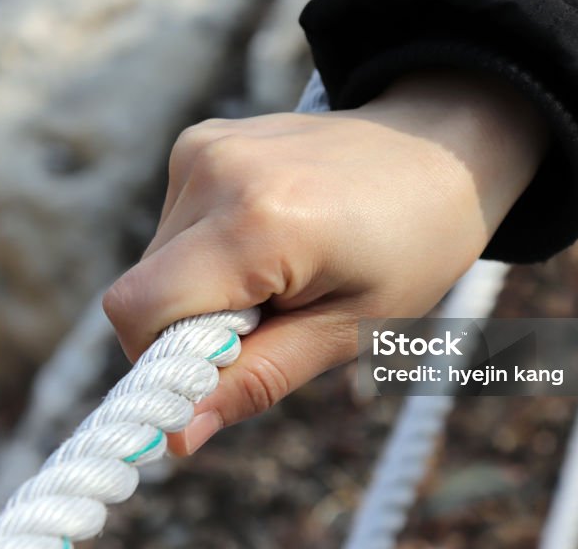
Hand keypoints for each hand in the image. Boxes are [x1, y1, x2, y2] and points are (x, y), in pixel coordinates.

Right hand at [103, 71, 546, 454]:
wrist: (438, 151)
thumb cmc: (411, 248)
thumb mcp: (348, 331)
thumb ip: (256, 381)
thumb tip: (176, 437)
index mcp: (257, 221)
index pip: (139, 310)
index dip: (162, 362)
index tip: (218, 375)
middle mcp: (215, 171)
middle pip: (144, 289)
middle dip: (192, 328)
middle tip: (272, 320)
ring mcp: (203, 147)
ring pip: (155, 260)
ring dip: (201, 288)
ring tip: (280, 272)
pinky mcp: (200, 140)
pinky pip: (174, 225)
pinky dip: (207, 251)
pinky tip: (269, 237)